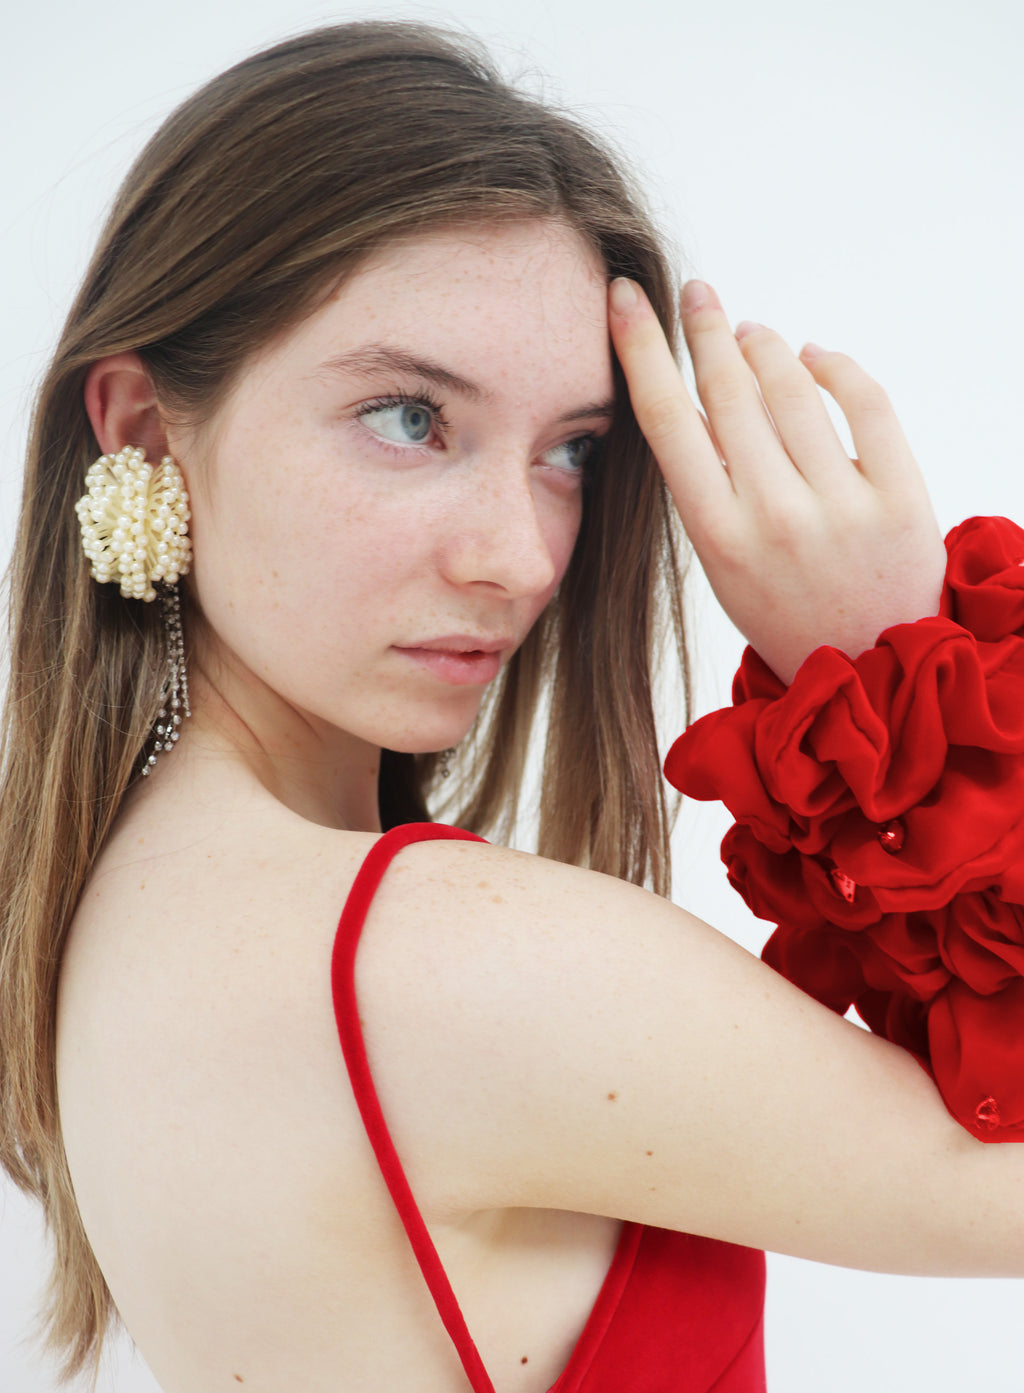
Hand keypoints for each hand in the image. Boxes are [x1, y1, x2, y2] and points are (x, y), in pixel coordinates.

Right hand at [608, 278, 945, 683]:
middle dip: (704, 328)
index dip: (641, 351)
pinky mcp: (901, 497)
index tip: (627, 301)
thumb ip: (708, 489)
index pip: (668, 421)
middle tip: (695, 292)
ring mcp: (841, 506)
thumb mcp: (724, 565)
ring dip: (764, 345)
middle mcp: (776, 517)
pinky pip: (866, 403)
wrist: (868, 670)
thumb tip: (697, 397)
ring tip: (750, 331)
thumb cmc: (785, 612)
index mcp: (719, 537)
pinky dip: (834, 366)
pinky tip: (815, 355)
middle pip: (729, 391)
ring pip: (792, 388)